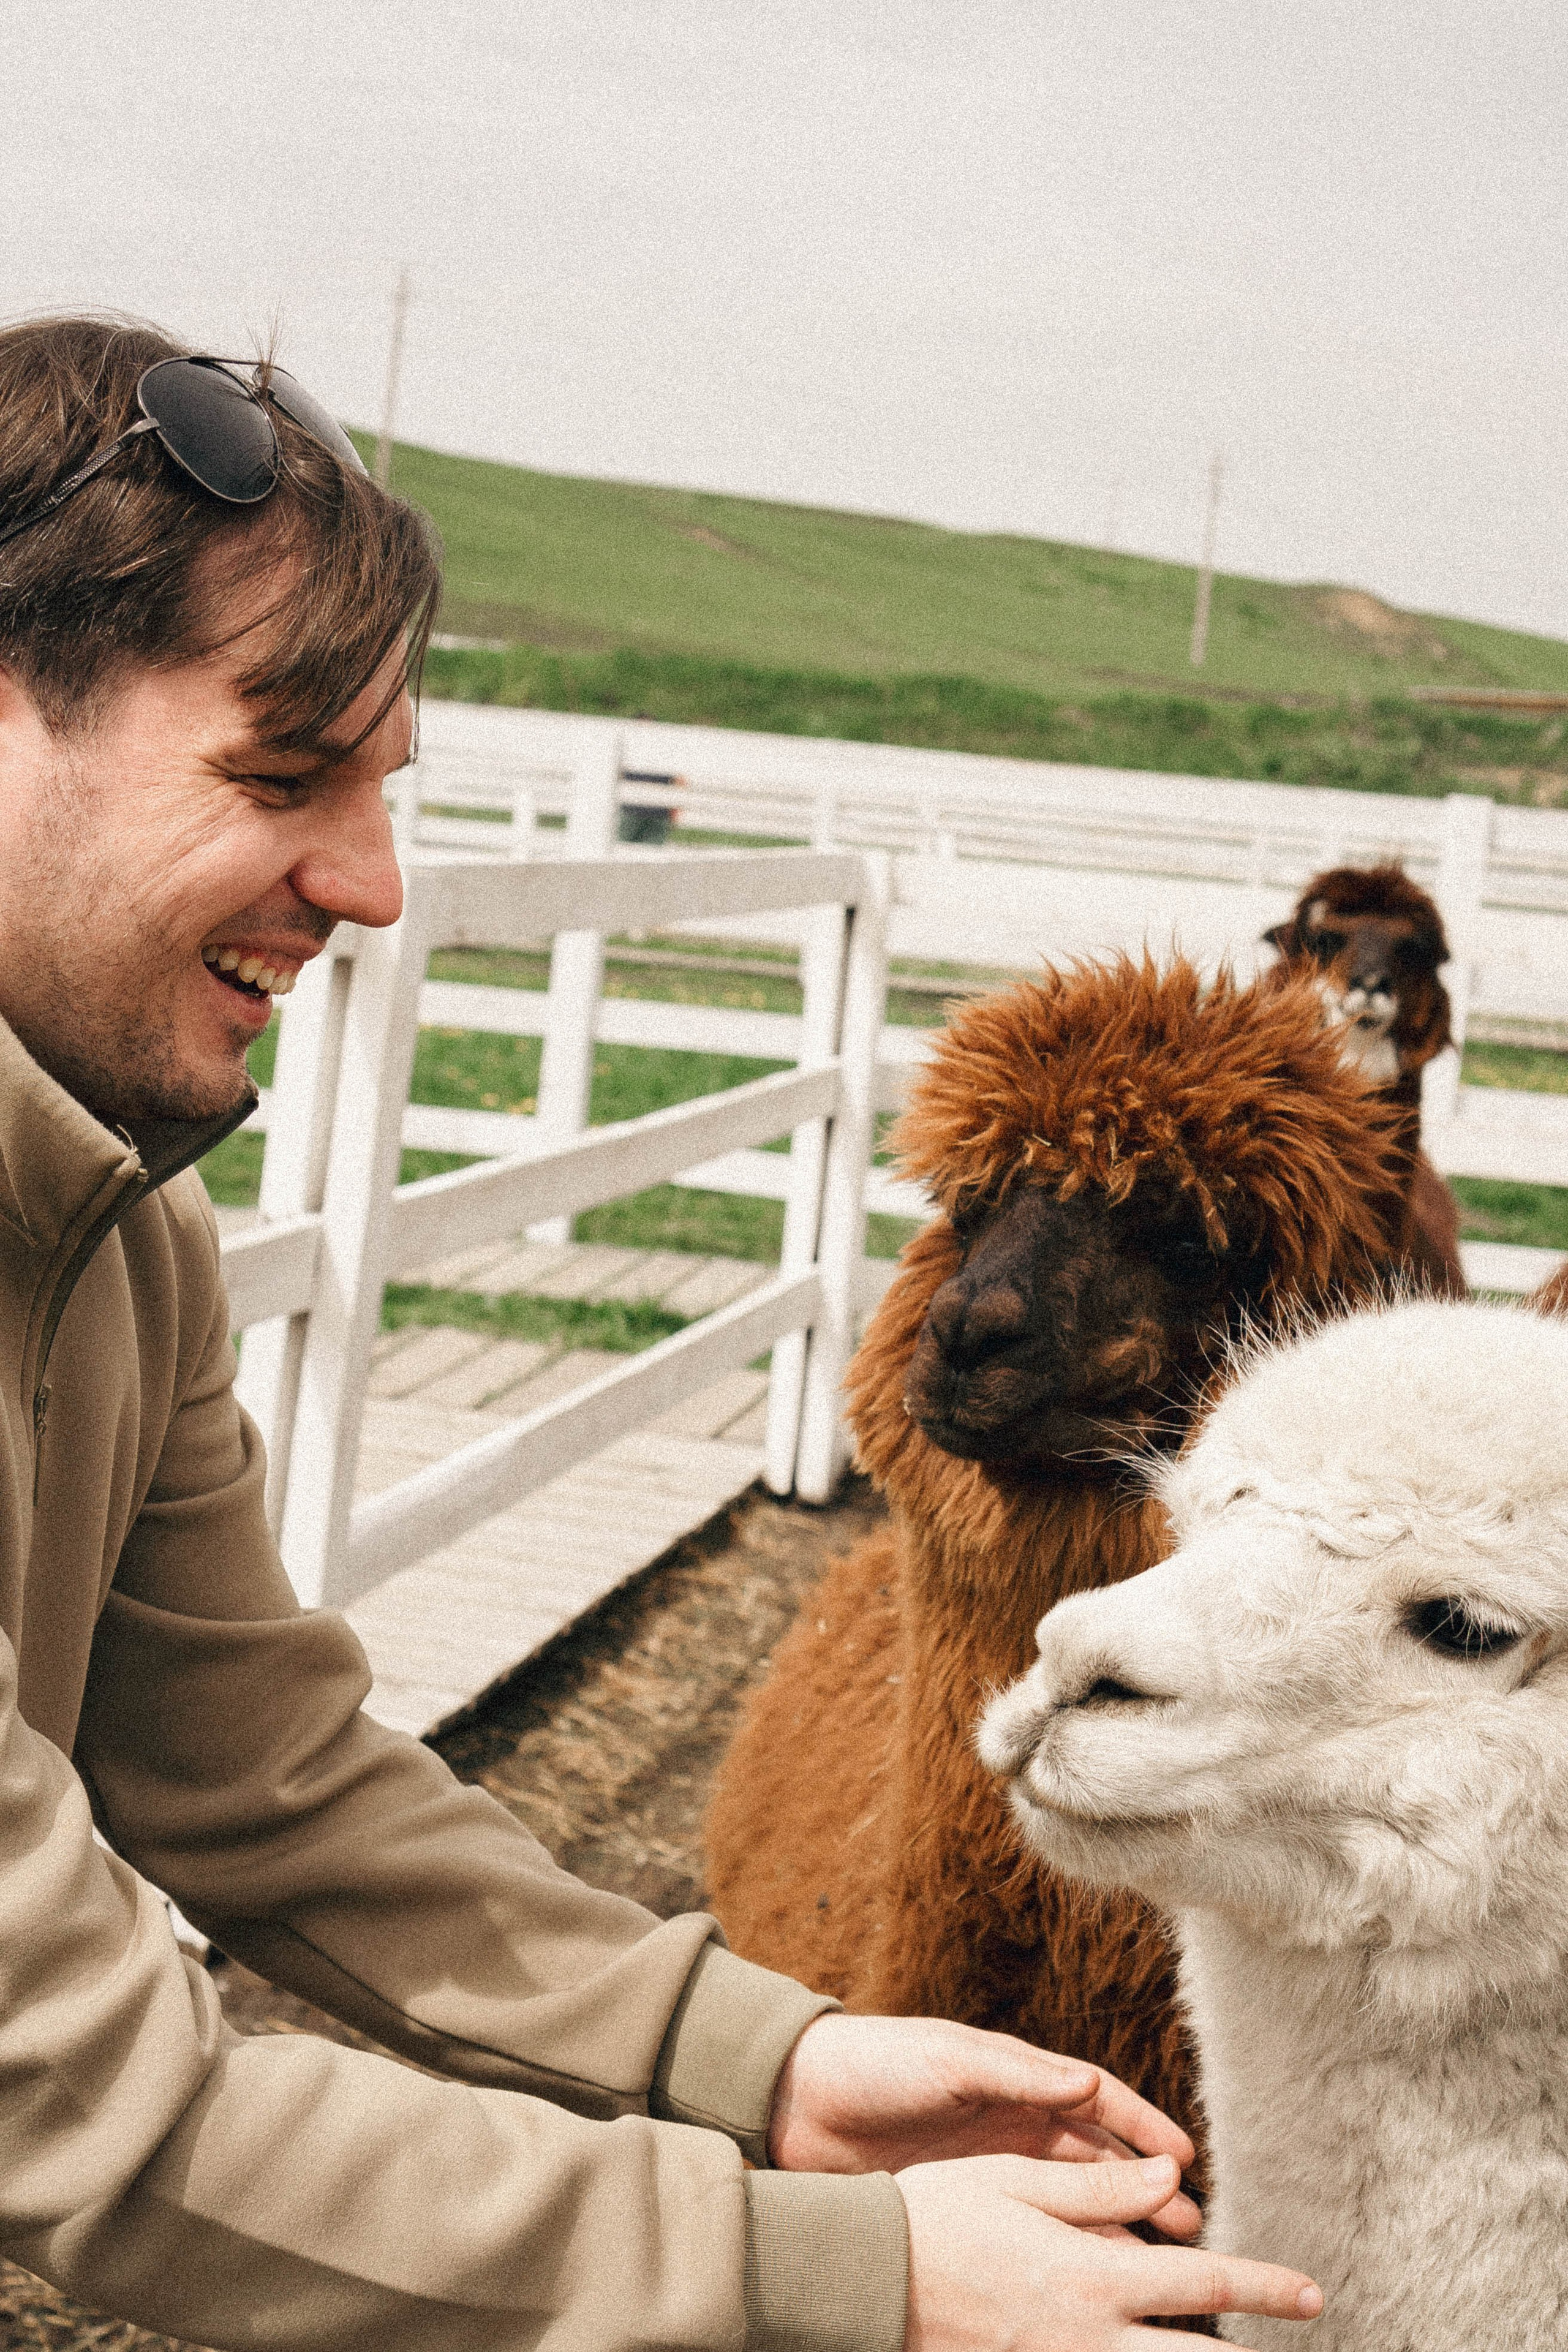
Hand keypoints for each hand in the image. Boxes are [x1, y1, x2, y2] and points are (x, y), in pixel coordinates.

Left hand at [767, 2013, 1199, 2239]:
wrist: (798, 2101)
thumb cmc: (875, 2063)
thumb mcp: (949, 2061)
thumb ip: (1018, 2074)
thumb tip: (1089, 2084)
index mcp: (1016, 2079)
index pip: (1098, 2102)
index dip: (1145, 2127)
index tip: (1189, 2158)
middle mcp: (1013, 2122)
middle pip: (1097, 2160)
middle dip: (1146, 2189)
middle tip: (1190, 2228)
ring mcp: (991, 2168)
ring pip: (1070, 2203)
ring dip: (1114, 2228)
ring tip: (1155, 2267)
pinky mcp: (963, 2206)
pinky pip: (1027, 2231)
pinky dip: (1063, 2253)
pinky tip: (1087, 2285)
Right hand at [899, 2154, 1323, 2350]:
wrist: (867, 2280)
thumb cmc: (937, 2216)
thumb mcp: (1016, 2182)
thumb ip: (1100, 2191)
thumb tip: (1170, 2182)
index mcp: (1092, 2273)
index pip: (1202, 2281)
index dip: (1263, 2287)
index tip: (1311, 2294)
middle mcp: (1089, 2335)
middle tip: (1302, 2342)